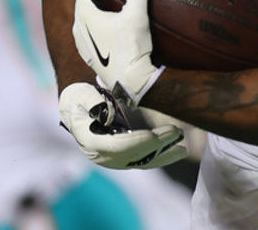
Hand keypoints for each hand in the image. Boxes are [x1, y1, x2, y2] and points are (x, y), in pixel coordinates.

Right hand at [58, 82, 186, 168]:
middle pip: (132, 156)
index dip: (138, 142)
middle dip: (157, 146)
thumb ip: (92, 103)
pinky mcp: (120, 158)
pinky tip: (174, 149)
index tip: (157, 135)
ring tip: (183, 148)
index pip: (117, 146)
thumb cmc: (78, 96)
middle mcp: (100, 155)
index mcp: (89, 140)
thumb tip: (109, 117)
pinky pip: (142, 160)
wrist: (73, 106)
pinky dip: (159, 155)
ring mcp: (111, 159)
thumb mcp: (80, 94)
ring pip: (140, 162)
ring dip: (163, 155)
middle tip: (178, 133)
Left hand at [72, 0, 163, 106]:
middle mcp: (77, 27)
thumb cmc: (131, 48)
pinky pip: (87, 27)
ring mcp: (81, 42)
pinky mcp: (89, 54)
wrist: (130, 84)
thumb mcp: (137, 15)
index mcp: (84, 14)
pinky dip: (95, 15)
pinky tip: (108, 19)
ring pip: (82, 13)